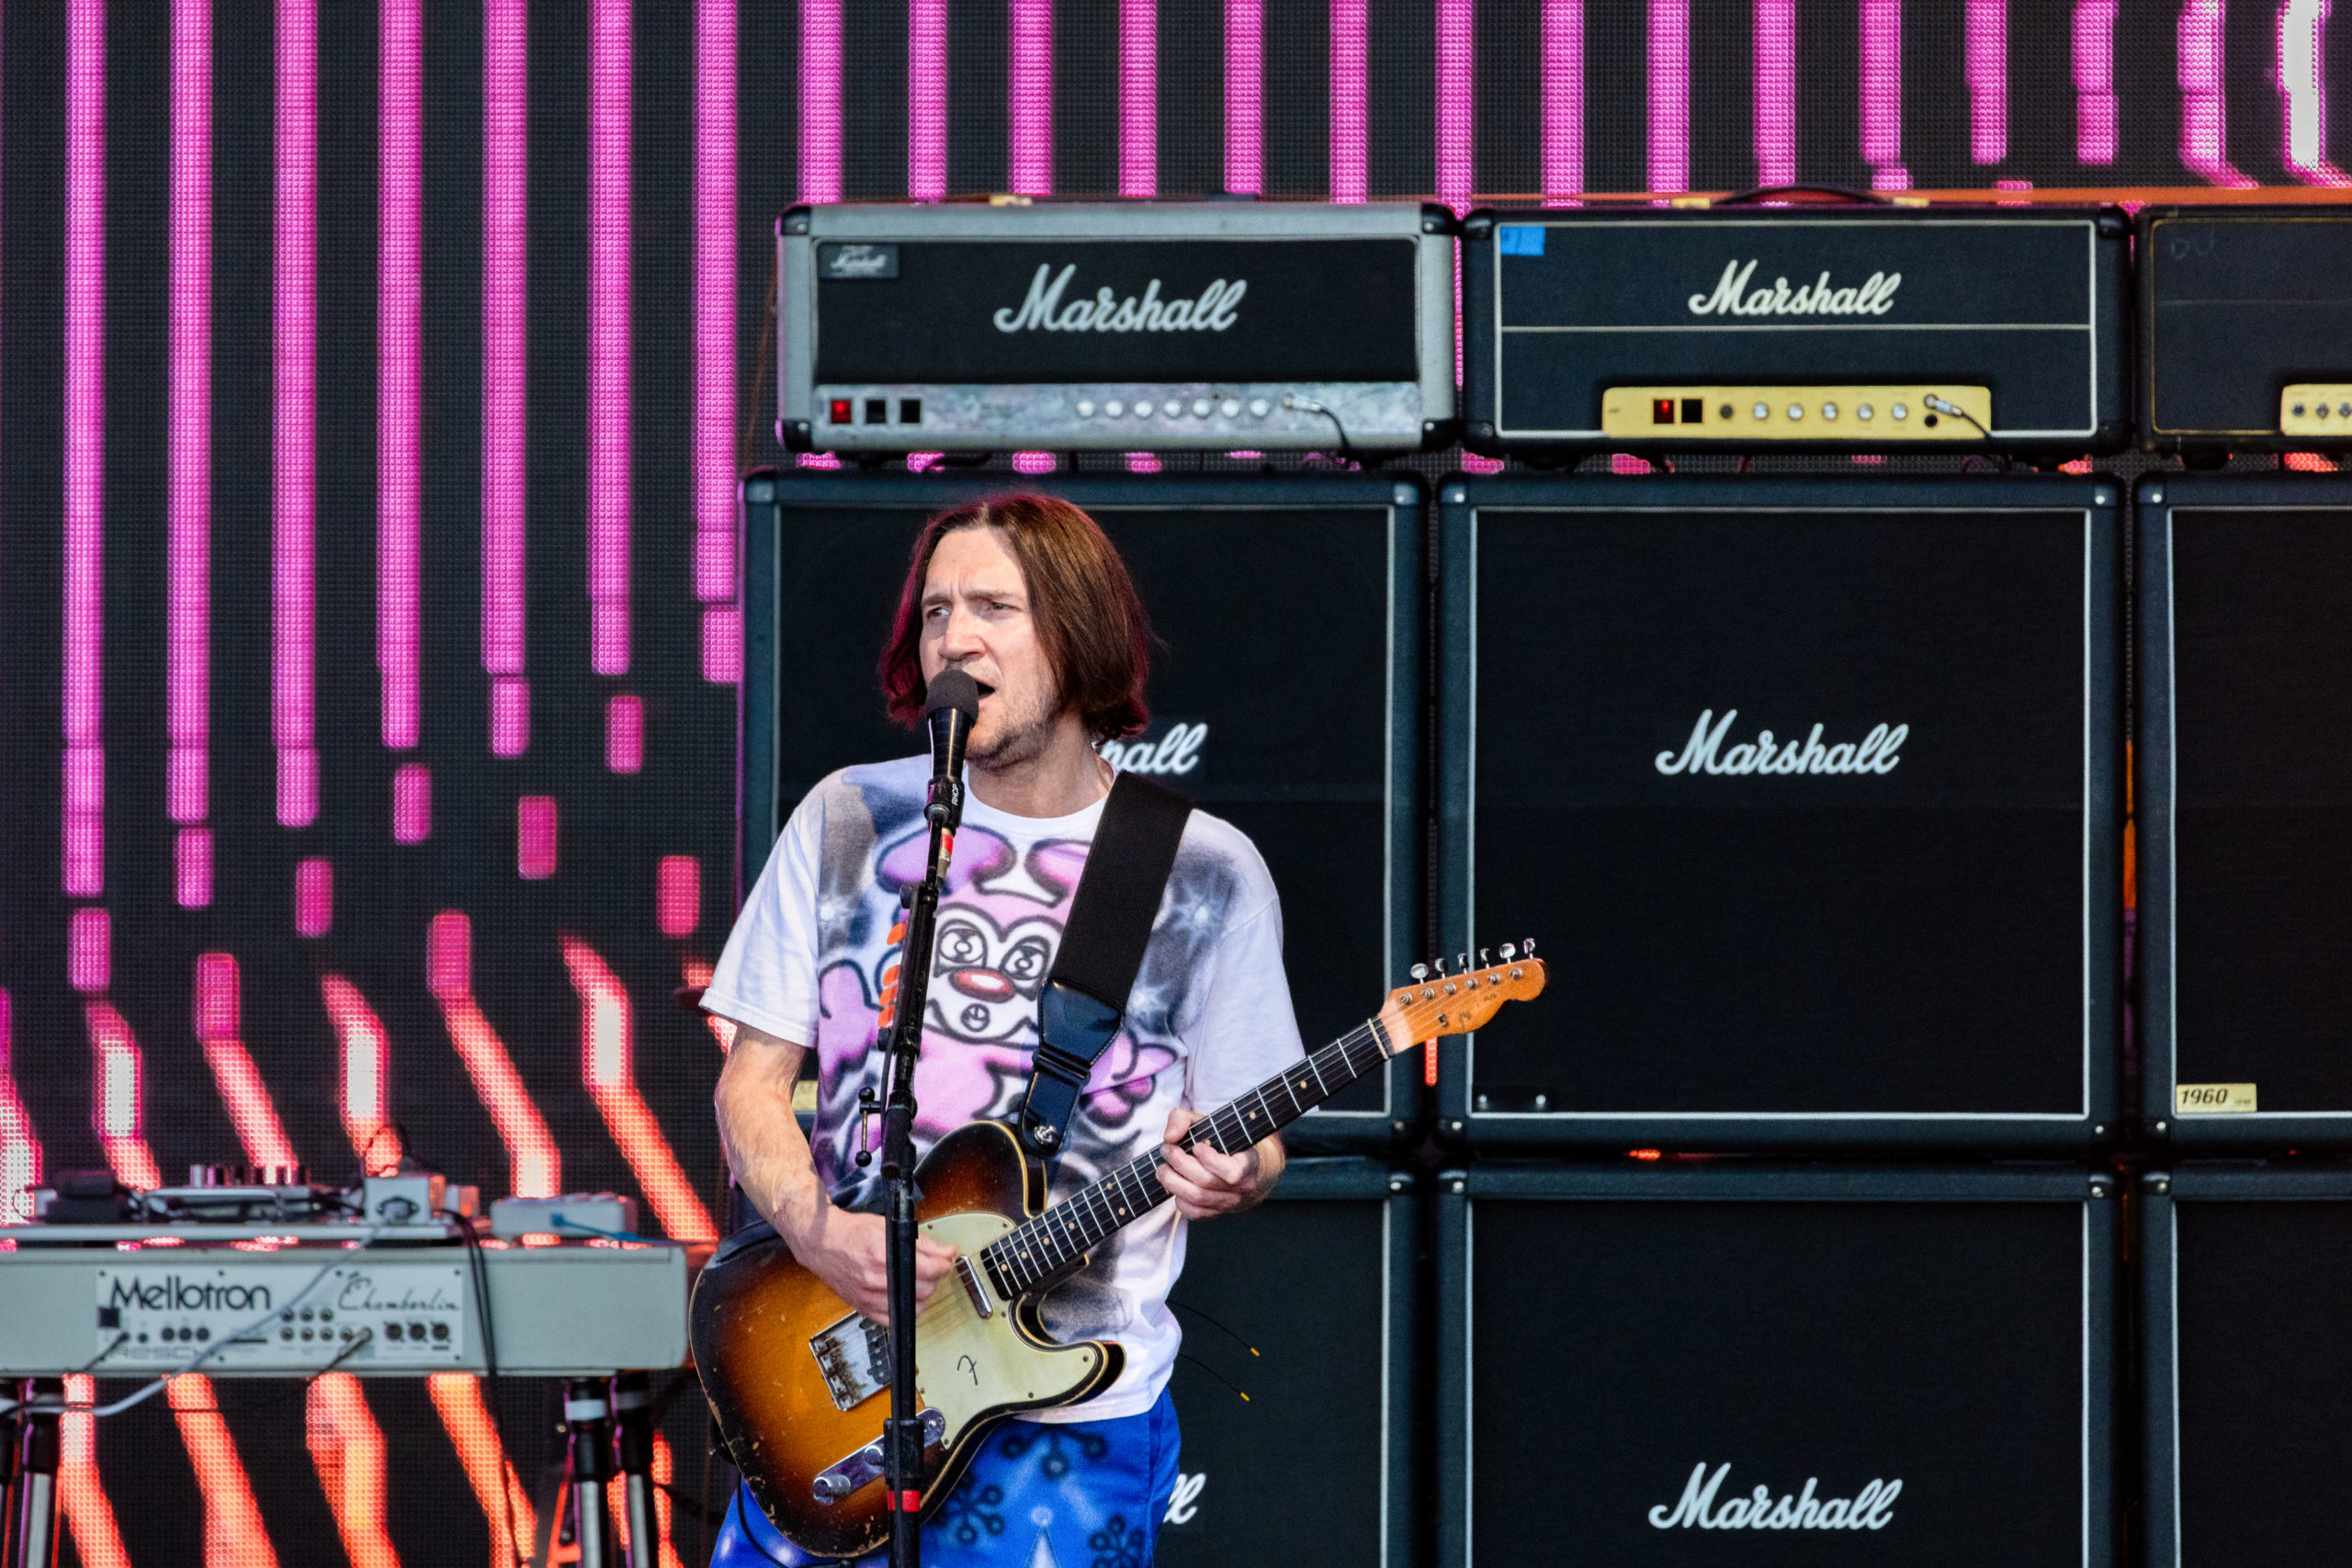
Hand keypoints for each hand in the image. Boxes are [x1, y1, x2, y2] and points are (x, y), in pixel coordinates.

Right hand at [794, 1207, 957, 1325]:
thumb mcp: (889, 1228)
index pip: (927, 1269)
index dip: (943, 1266)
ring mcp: (867, 1296)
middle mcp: (873, 1278)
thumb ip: (923, 1242)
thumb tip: (949, 1252)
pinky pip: (893, 1320)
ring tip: (919, 1282)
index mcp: (881, 1255)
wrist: (823, 1244)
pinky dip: (905, 1311)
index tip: (945, 1262)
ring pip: (912, 1307)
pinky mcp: (862, 1308)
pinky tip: (904, 1297)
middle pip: (923, 1290)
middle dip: (935, 1279)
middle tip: (934, 1269)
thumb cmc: (854, 1233)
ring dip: (923, 1296)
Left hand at [1157, 1107, 1270, 1219]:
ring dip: (1173, 1182)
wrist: (1248, 1167)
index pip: (1233, 1172)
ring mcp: (1230, 1202)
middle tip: (1166, 1150)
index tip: (1197, 1146)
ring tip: (1163, 1168)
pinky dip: (1179, 1199)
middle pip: (1206, 1182)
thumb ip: (1184, 1119)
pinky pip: (1194, 1212)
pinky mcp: (1217, 1212)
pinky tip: (1175, 1184)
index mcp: (1249, 1163)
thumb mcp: (1209, 1121)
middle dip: (1180, 1165)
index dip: (1211, 1161)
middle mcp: (1242, 1188)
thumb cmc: (1225, 1141)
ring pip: (1198, 1199)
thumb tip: (1170, 1137)